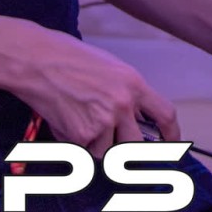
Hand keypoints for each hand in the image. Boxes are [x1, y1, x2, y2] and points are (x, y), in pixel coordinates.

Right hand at [12, 29, 178, 157]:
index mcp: (135, 85)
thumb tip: (136, 122)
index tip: (171, 145)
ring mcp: (103, 122)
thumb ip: (128, 95)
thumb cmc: (72, 60)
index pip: (166, 115)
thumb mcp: (112, 70)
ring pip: (106, 151)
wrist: (39, 61)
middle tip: (110, 141)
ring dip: (95, 144)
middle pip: (136, 145)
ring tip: (79, 118)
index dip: (172, 135)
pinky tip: (66, 120)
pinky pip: (84, 150)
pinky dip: (75, 142)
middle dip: (125, 149)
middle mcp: (123, 105)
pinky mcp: (81, 135)